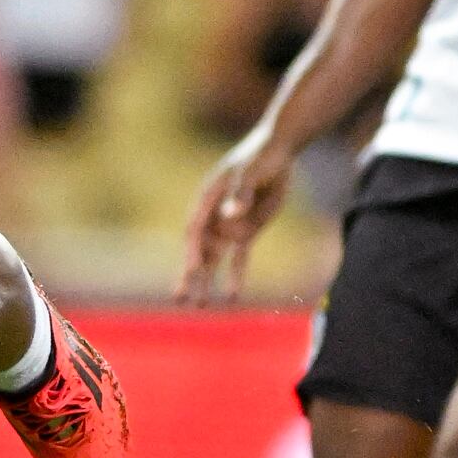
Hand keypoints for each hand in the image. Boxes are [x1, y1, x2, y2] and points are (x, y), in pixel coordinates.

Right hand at [177, 132, 294, 304]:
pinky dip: (235, 276)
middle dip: (190, 275)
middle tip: (180, 299)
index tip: (190, 271)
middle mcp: (214, 216)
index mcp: (207, 200)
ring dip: (207, 281)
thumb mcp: (251, 173)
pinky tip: (231, 296)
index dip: (191, 252)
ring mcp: (229, 225)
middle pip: (198, 250)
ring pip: (214, 259)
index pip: (195, 231)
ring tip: (200, 305)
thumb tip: (229, 215)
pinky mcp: (247, 231)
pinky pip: (238, 258)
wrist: (277, 152)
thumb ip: (241, 194)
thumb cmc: (260, 157)